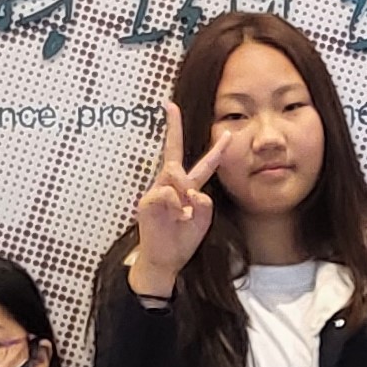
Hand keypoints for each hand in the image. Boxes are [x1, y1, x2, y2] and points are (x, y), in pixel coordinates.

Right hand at [127, 100, 227, 299]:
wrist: (164, 260)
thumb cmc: (182, 240)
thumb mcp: (202, 221)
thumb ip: (204, 204)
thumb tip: (191, 191)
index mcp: (188, 188)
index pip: (202, 163)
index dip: (215, 148)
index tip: (218, 128)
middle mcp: (171, 185)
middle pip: (174, 152)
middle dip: (174, 127)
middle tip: (171, 106)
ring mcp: (157, 191)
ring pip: (177, 173)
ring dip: (185, 190)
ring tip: (183, 215)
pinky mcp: (148, 201)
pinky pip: (167, 193)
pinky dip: (176, 206)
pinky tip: (176, 219)